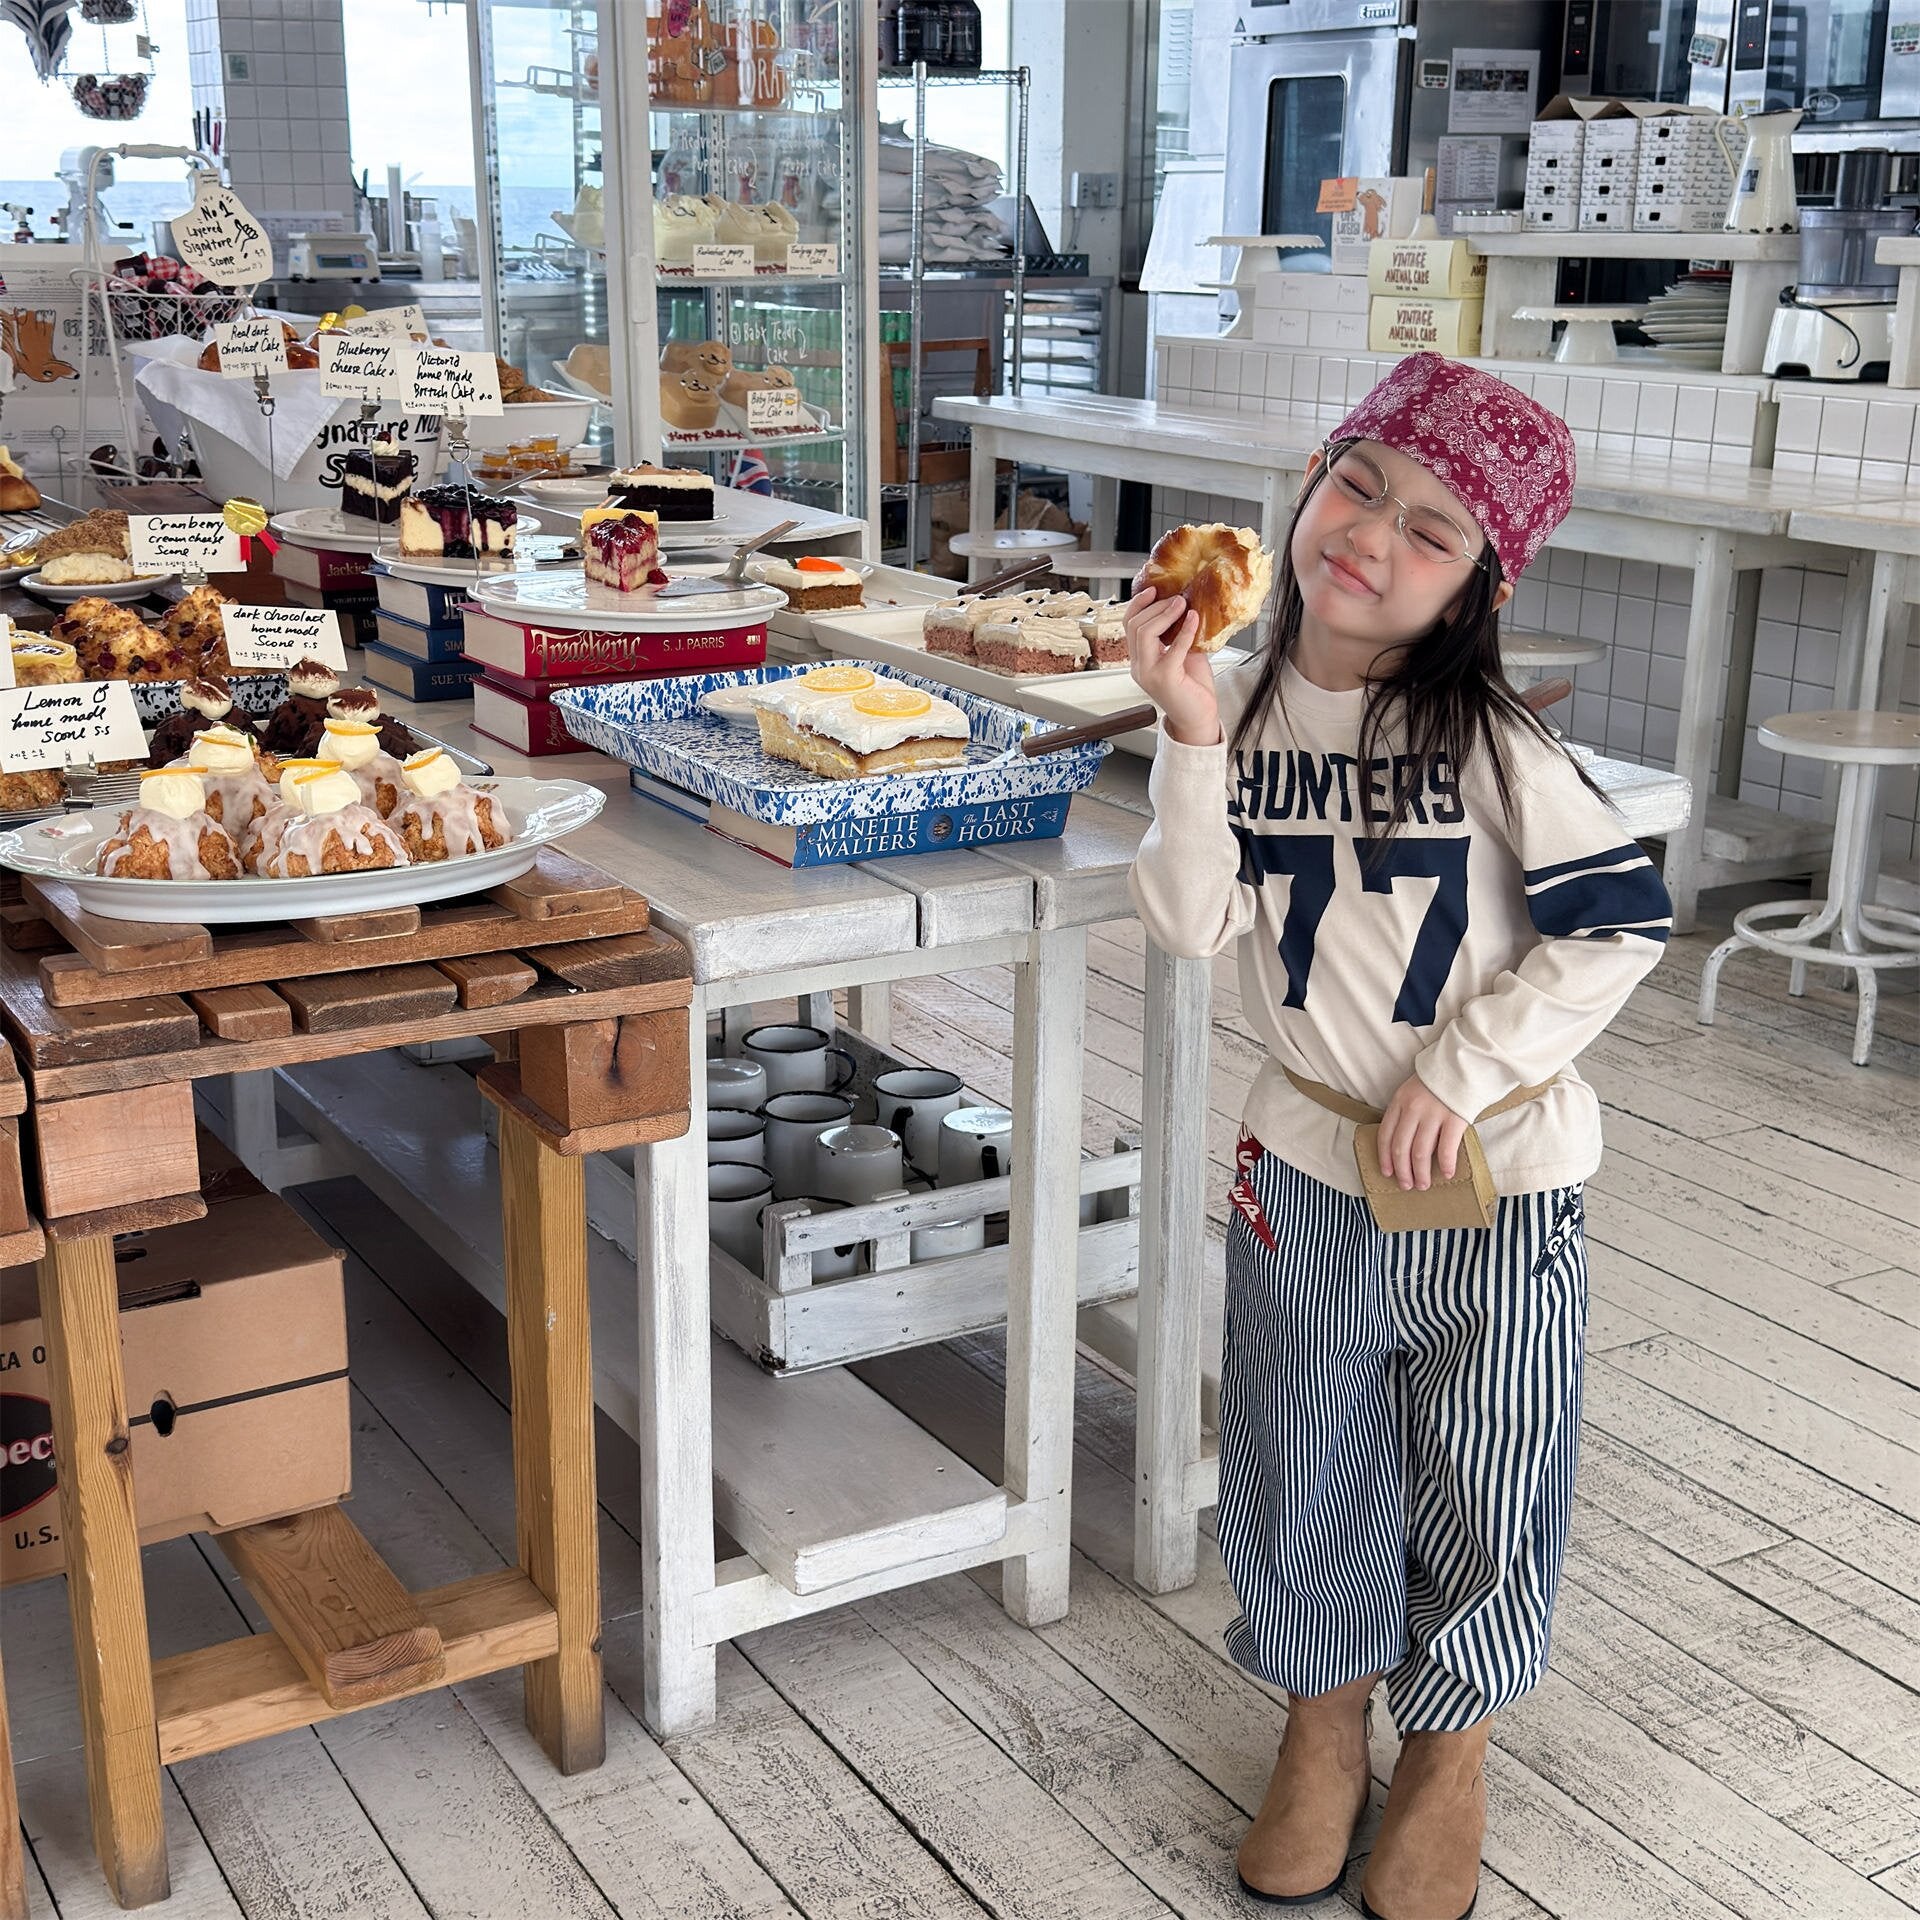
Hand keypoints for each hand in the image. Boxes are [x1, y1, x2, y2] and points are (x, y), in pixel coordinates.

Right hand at [1124, 585, 1219, 747]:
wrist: (1198, 718)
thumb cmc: (1192, 689)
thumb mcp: (1183, 654)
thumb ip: (1178, 635)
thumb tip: (1186, 607)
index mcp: (1139, 660)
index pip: (1128, 625)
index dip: (1137, 605)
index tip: (1153, 590)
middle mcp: (1139, 667)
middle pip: (1135, 626)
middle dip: (1156, 607)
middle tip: (1177, 598)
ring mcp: (1148, 674)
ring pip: (1145, 633)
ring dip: (1165, 614)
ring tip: (1182, 605)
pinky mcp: (1165, 679)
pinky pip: (1172, 648)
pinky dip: (1184, 630)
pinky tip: (1194, 619)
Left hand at [1377, 1076, 1469, 1191]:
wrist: (1465, 1064)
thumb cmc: (1439, 1082)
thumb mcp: (1413, 1091)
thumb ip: (1406, 1113)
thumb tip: (1403, 1146)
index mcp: (1399, 1101)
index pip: (1385, 1135)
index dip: (1384, 1157)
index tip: (1386, 1173)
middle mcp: (1413, 1108)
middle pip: (1401, 1147)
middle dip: (1402, 1171)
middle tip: (1406, 1185)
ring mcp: (1433, 1113)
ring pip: (1420, 1152)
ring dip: (1420, 1173)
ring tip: (1423, 1184)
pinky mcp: (1454, 1118)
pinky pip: (1446, 1148)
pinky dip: (1445, 1164)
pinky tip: (1446, 1174)